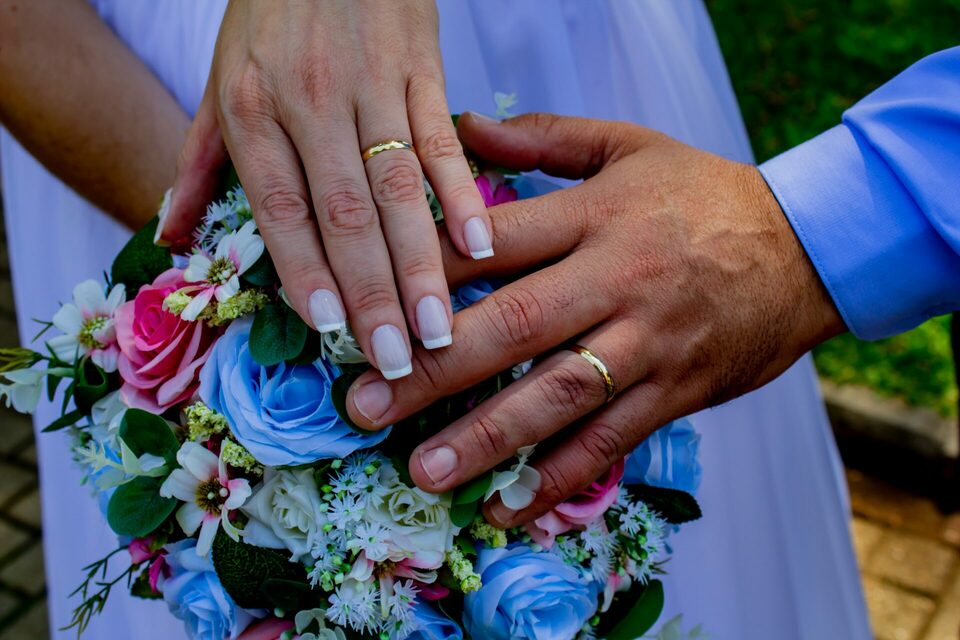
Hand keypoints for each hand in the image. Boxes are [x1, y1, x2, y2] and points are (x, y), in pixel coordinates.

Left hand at [158, 0, 490, 378]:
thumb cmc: (268, 14)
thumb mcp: (218, 80)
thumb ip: (197, 162)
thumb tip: (170, 236)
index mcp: (253, 109)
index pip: (282, 206)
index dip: (306, 270)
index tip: (330, 328)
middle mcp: (310, 101)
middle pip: (346, 212)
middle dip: (371, 292)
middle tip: (393, 357)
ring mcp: (373, 86)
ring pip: (399, 188)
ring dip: (421, 264)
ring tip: (438, 328)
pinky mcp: (423, 70)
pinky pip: (442, 141)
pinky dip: (463, 194)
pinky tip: (481, 245)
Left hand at [344, 112, 844, 526]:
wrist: (805, 248)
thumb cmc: (703, 195)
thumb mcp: (630, 146)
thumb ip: (546, 138)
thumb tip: (464, 126)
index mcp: (595, 215)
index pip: (495, 243)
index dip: (426, 274)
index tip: (369, 308)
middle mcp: (615, 280)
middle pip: (512, 327)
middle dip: (433, 371)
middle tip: (364, 406)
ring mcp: (646, 343)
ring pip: (557, 395)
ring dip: (486, 438)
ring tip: (423, 471)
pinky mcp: (673, 392)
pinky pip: (609, 442)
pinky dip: (558, 479)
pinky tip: (508, 508)